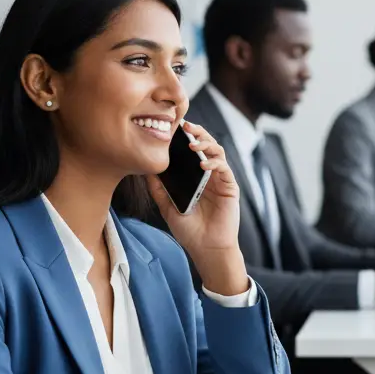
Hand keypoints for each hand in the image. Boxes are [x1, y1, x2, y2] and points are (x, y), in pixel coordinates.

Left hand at [147, 121, 247, 293]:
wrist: (206, 248)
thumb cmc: (189, 230)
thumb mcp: (167, 206)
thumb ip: (158, 189)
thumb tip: (144, 170)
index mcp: (195, 177)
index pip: (191, 151)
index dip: (185, 137)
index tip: (173, 128)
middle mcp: (208, 175)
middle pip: (206, 145)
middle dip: (197, 132)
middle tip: (185, 125)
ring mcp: (220, 180)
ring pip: (217, 152)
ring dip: (206, 144)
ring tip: (193, 143)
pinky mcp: (230, 187)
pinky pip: (224, 168)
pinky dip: (214, 163)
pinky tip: (203, 165)